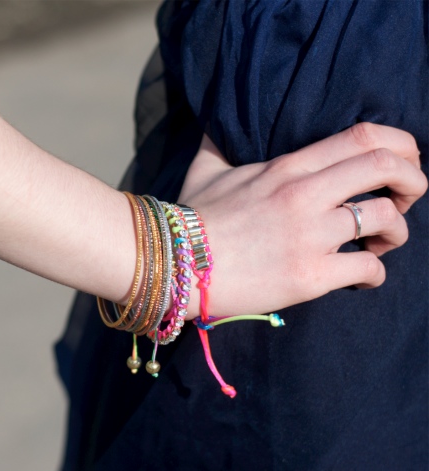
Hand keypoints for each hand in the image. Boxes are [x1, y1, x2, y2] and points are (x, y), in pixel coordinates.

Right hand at [177, 123, 426, 316]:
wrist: (174, 264)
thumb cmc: (191, 217)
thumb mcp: (205, 170)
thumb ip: (219, 140)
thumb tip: (217, 117)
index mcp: (286, 167)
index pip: (363, 137)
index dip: (400, 144)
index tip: (401, 160)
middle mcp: (304, 196)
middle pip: (387, 168)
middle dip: (414, 181)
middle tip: (407, 197)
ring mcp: (309, 236)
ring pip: (387, 221)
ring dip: (397, 233)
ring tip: (382, 244)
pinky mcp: (309, 277)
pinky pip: (368, 269)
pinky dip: (376, 274)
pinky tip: (362, 277)